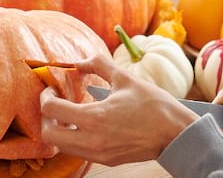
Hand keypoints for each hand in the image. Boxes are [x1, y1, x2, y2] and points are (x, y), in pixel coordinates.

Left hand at [40, 54, 197, 165]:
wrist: (177, 134)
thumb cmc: (153, 105)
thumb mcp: (125, 78)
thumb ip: (98, 64)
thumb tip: (79, 61)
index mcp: (95, 118)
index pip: (51, 110)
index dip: (45, 97)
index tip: (51, 89)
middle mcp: (92, 140)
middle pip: (49, 136)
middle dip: (45, 118)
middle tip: (54, 103)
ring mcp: (98, 153)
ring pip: (62, 146)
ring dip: (58, 129)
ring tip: (67, 113)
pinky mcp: (106, 160)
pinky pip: (77, 151)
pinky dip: (72, 138)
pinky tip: (82, 123)